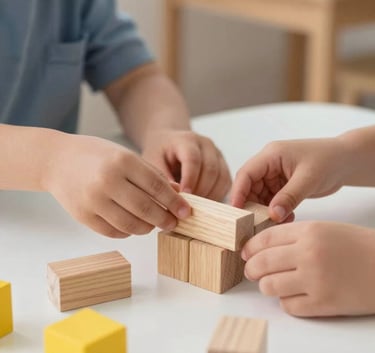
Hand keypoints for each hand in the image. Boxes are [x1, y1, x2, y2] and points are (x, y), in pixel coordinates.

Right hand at [44, 134, 190, 237]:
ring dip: (148, 228)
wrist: (56, 160)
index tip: (186, 211)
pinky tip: (133, 225)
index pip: (157, 187)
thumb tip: (176, 195)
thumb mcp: (126, 155)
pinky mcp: (83, 216)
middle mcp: (108, 181)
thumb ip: (151, 174)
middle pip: (146, 209)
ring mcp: (93, 201)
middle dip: (165, 220)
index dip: (175, 202)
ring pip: (131, 225)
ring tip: (153, 224)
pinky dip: (128, 232)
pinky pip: (113, 232)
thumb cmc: (96, 155)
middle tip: (173, 223)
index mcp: (122, 161)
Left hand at [142, 129, 231, 200]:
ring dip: (210, 195)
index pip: (193, 159)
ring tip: (195, 207)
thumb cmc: (159, 154)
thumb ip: (161, 177)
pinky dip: (217, 195)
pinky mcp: (223, 166)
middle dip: (200, 190)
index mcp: (187, 140)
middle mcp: (206, 145)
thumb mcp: (152, 161)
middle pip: (210, 169)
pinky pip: (226, 183)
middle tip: (188, 206)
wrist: (169, 144)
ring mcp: (217, 154)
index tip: (184, 196)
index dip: (190, 179)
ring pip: (222, 177)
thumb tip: (174, 197)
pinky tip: (203, 204)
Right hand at [231, 138, 351, 221]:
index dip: (238, 192)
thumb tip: (272, 216)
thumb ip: (289, 197)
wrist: (347, 161)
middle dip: (252, 205)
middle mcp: (269, 164)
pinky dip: (276, 211)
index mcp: (271, 155)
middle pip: (249, 186)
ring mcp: (274, 175)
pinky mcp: (282, 185)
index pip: (246, 173)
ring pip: (259, 196)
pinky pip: (271, 201)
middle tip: (255, 223)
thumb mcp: (308, 179)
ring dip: (265, 210)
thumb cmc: (329, 160)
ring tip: (275, 222)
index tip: (237, 211)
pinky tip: (286, 218)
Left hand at [242, 221, 374, 316]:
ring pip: (270, 286)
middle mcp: (308, 254)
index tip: (245, 253)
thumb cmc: (356, 246)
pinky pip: (289, 306)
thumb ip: (293, 236)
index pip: (265, 238)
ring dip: (266, 286)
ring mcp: (315, 280)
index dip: (250, 247)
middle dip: (250, 269)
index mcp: (308, 232)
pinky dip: (286, 302)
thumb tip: (263, 248)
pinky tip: (293, 295)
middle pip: (262, 263)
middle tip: (250, 271)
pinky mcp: (323, 304)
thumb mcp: (323, 229)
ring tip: (272, 284)